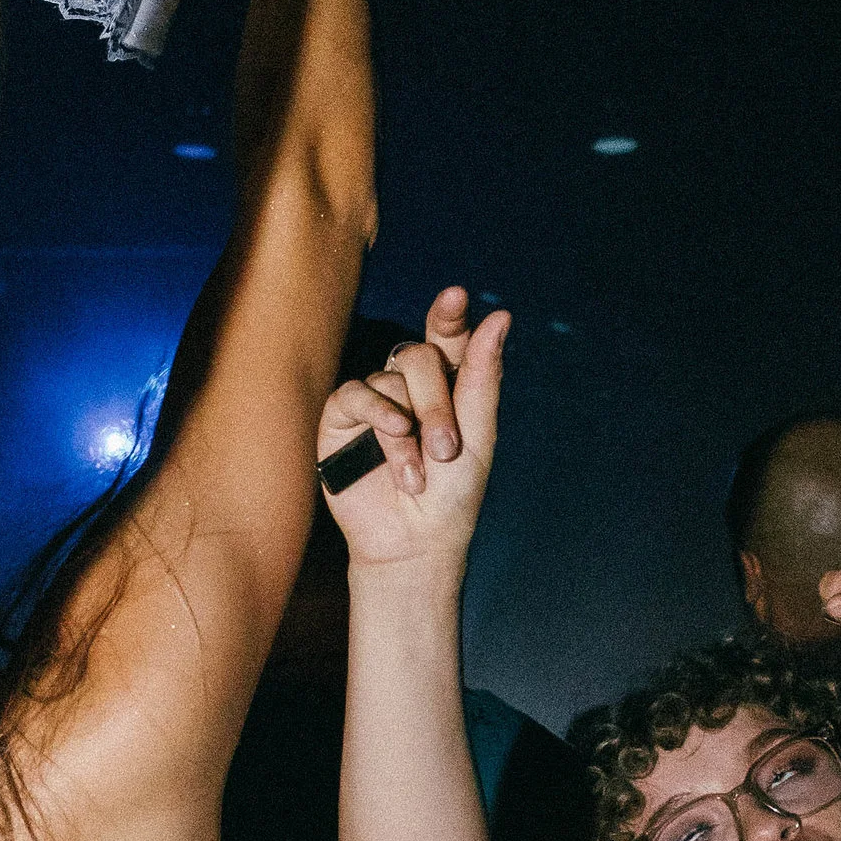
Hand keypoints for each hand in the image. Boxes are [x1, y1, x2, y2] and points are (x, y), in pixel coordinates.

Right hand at [318, 288, 506, 575]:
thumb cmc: (453, 496)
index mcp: (447, 386)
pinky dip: (377, 412)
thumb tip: (499, 316)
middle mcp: (407, 387)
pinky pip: (355, 393)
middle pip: (418, 356)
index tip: (456, 296)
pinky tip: (394, 437)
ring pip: (388, 377)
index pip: (447, 337)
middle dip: (437, 401)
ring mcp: (373, 400)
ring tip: (418, 474)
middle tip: (447, 450)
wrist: (413, 544)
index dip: (449, 315)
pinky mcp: (341, 419)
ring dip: (410, 426)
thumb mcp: (478, 436)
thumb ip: (483, 376)